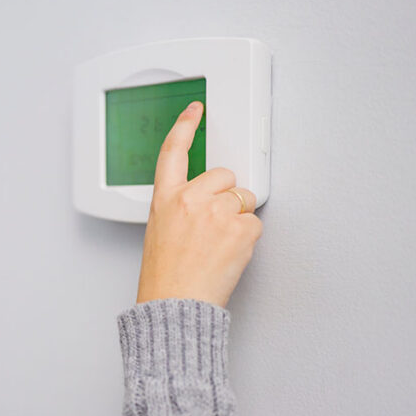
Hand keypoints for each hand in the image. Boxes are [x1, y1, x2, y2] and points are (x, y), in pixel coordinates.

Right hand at [135, 101, 262, 308]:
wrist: (175, 304)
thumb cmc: (165, 276)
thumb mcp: (160, 232)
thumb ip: (181, 207)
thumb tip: (207, 199)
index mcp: (165, 199)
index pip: (173, 152)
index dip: (185, 126)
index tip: (196, 110)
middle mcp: (190, 199)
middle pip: (224, 175)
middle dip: (226, 195)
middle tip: (214, 225)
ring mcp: (216, 212)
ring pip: (243, 200)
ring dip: (237, 219)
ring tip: (218, 245)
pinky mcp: (240, 229)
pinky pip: (254, 223)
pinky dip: (247, 238)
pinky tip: (228, 254)